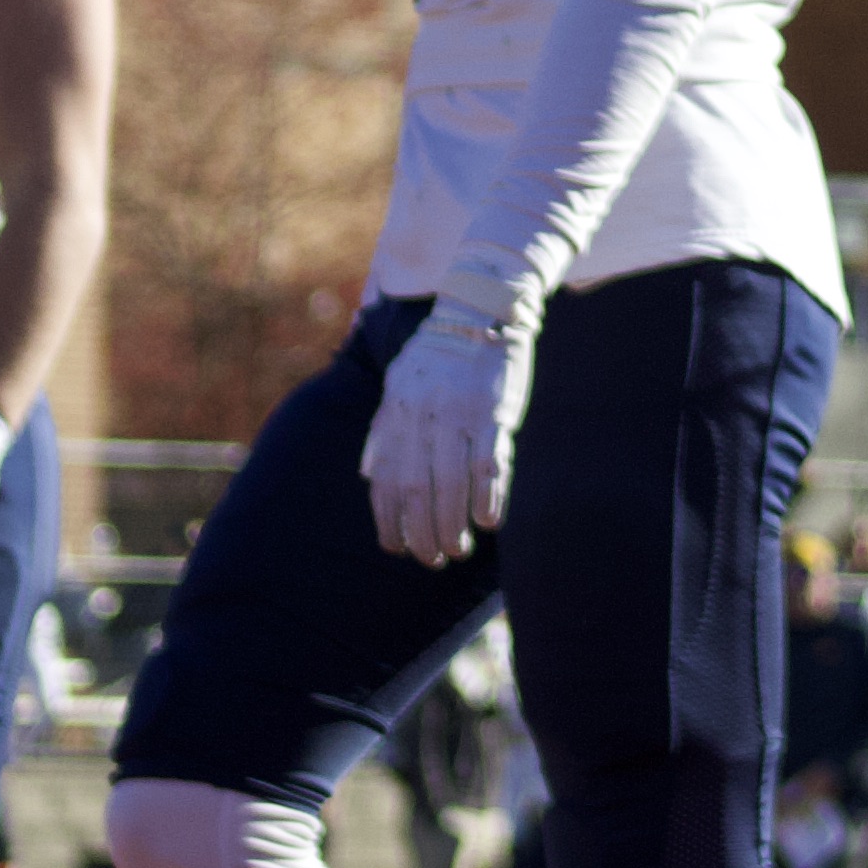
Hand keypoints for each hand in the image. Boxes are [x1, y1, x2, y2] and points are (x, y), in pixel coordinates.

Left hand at [362, 273, 535, 567]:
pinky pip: (489, 464)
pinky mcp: (493, 412)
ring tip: (459, 550)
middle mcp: (422, 418)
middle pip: (417, 491)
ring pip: (450, 485)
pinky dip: (488, 498)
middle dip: (423, 534)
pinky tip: (490, 522)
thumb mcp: (398, 385)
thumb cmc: (438, 355)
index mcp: (396, 414)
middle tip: (434, 558)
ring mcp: (458, 415)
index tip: (398, 548)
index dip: (390, 523)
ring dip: (453, 526)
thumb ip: (384, 430)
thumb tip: (373, 475)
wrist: (479, 310)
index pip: (386, 483)